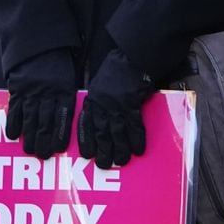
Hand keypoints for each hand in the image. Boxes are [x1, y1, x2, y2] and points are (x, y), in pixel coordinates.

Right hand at [5, 49, 76, 158]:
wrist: (39, 44)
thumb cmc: (59, 66)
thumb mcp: (70, 80)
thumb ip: (68, 100)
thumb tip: (68, 125)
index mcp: (64, 90)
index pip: (63, 116)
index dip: (60, 134)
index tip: (58, 149)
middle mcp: (47, 92)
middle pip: (45, 121)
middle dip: (43, 141)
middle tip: (42, 156)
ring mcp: (31, 90)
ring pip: (30, 118)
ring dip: (29, 137)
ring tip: (29, 151)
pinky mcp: (17, 88)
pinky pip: (14, 108)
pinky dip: (13, 123)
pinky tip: (13, 135)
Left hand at [78, 50, 154, 168]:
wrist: (131, 58)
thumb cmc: (116, 74)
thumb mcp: (98, 88)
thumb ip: (96, 105)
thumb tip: (98, 125)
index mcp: (92, 100)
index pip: (85, 124)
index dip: (86, 140)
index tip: (87, 154)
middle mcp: (102, 104)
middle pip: (100, 131)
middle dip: (102, 150)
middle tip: (104, 165)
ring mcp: (117, 104)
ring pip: (117, 131)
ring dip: (120, 148)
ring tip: (122, 161)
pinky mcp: (132, 103)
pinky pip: (134, 124)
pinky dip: (136, 138)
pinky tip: (138, 149)